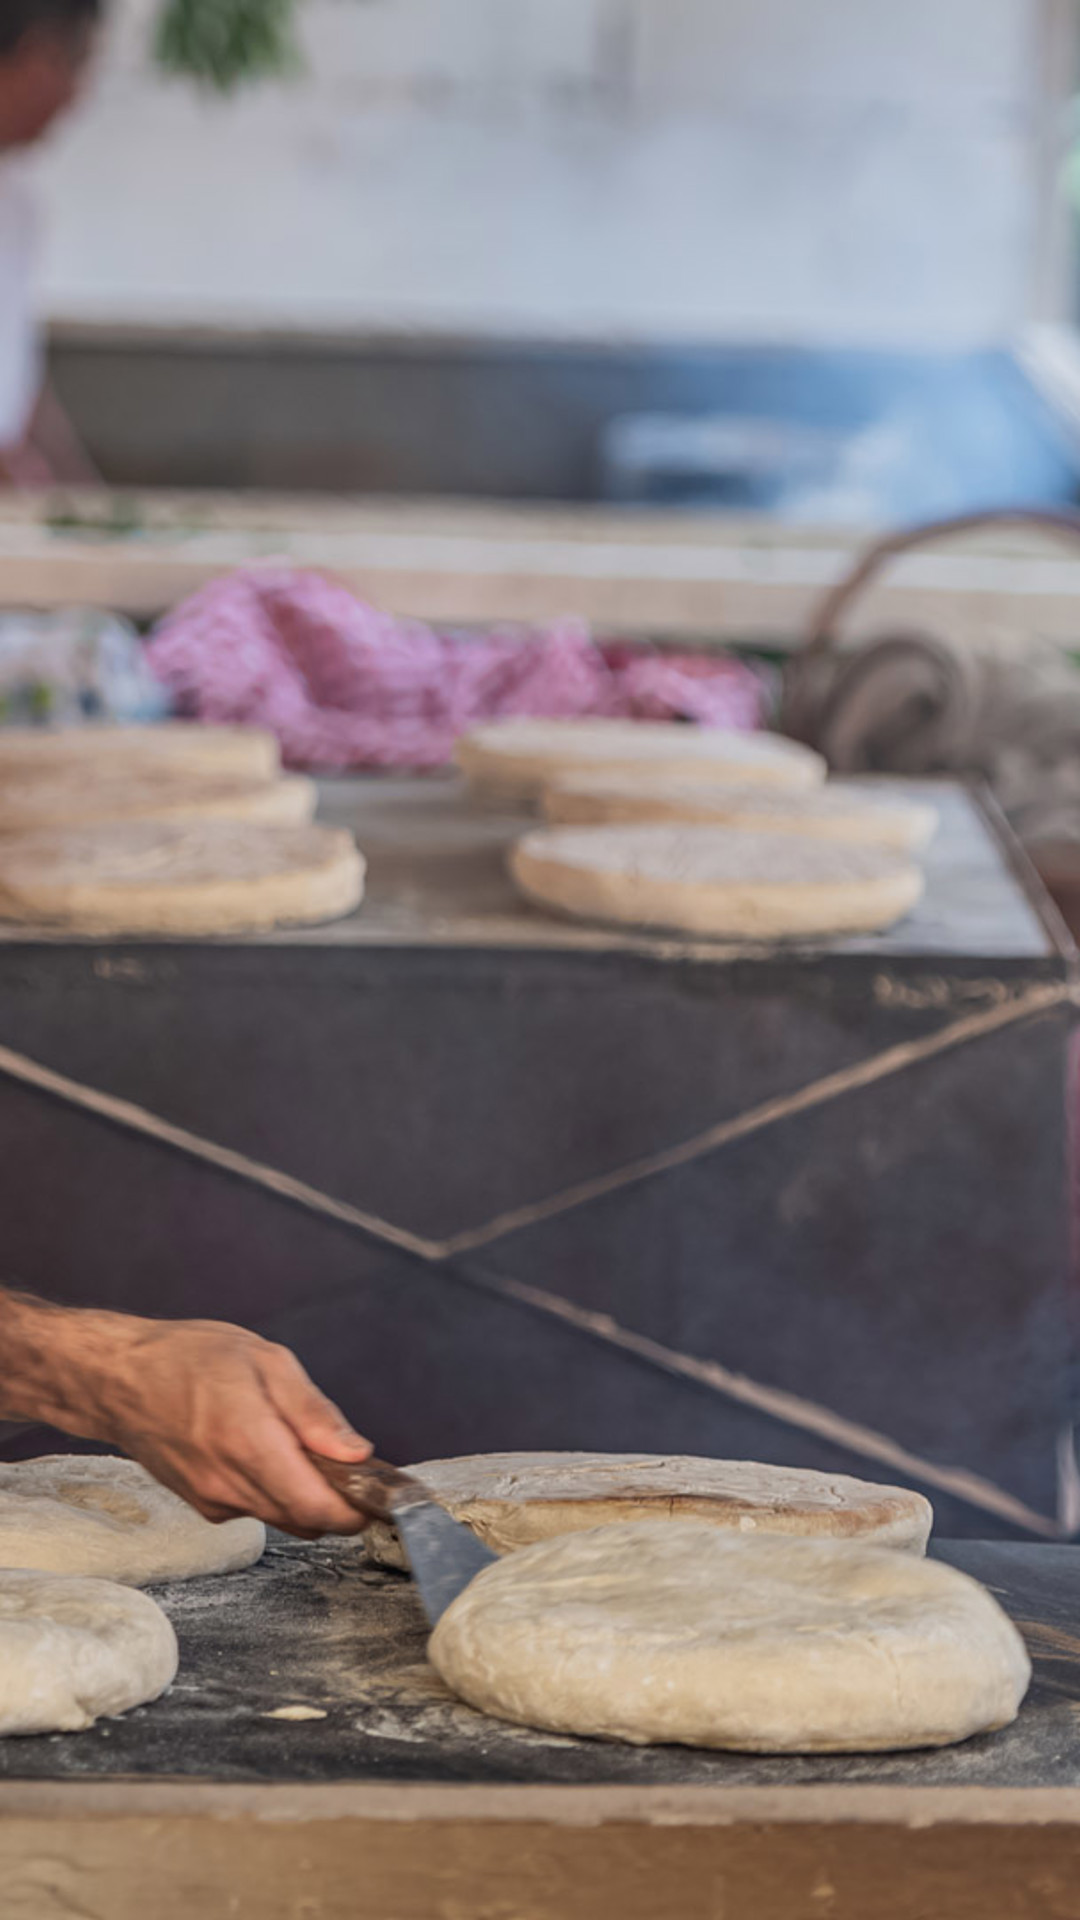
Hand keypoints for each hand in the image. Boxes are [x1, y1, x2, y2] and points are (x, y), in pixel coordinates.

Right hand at [0, 1293, 372, 1537]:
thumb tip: (357, 1453)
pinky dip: (274, 1492)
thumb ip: (314, 1413)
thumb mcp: (266, 1361)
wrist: (119, 1379)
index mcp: (250, 1442)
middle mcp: (230, 1483)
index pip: (317, 1507)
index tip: (377, 1497)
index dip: (356, 1511)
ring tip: (302, 1449)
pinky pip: (254, 1510)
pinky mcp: (202, 1505)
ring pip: (281, 1518)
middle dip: (337, 1500)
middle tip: (349, 1465)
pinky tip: (265, 1454)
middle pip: (305, 1520)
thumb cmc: (188, 1358)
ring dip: (306, 1497)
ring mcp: (213, 1500)